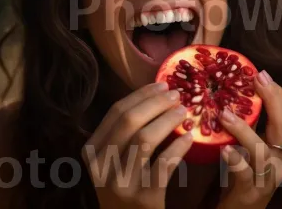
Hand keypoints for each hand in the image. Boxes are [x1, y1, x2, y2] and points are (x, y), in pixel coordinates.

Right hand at [81, 82, 193, 208]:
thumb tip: (155, 96)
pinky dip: (178, 147)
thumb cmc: (125, 188)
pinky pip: (164, 164)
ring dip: (168, 121)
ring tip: (184, 112)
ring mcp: (121, 183)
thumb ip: (125, 133)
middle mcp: (101, 166)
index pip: (115, 112)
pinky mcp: (143, 199)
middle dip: (156, 103)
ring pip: (145, 140)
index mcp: (92, 151)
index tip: (162, 85)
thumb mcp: (113, 161)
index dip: (141, 95)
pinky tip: (189, 138)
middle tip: (177, 95)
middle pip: (129, 122)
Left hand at [217, 70, 281, 208]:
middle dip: (272, 100)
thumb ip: (248, 124)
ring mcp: (268, 177)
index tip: (261, 74)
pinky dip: (235, 161)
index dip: (278, 94)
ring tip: (225, 114)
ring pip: (263, 151)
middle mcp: (280, 160)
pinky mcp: (252, 192)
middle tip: (256, 80)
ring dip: (244, 130)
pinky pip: (246, 174)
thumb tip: (233, 91)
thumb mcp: (249, 147)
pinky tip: (224, 150)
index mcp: (281, 146)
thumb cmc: (242, 175)